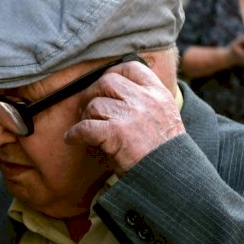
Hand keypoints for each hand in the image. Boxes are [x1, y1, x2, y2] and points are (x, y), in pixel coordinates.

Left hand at [64, 60, 185, 173]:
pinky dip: (75, 134)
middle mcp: (146, 100)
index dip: (113, 73)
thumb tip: (117, 93)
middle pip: (108, 81)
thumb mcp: (165, 117)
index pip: (132, 68)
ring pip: (95, 104)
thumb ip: (146, 102)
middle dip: (93, 92)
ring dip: (86, 116)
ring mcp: (131, 115)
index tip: (104, 84)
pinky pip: (85, 127)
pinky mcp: (116, 133)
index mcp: (159, 94)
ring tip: (87, 128)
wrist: (170, 176)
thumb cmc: (164, 152)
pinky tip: (73, 139)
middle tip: (87, 106)